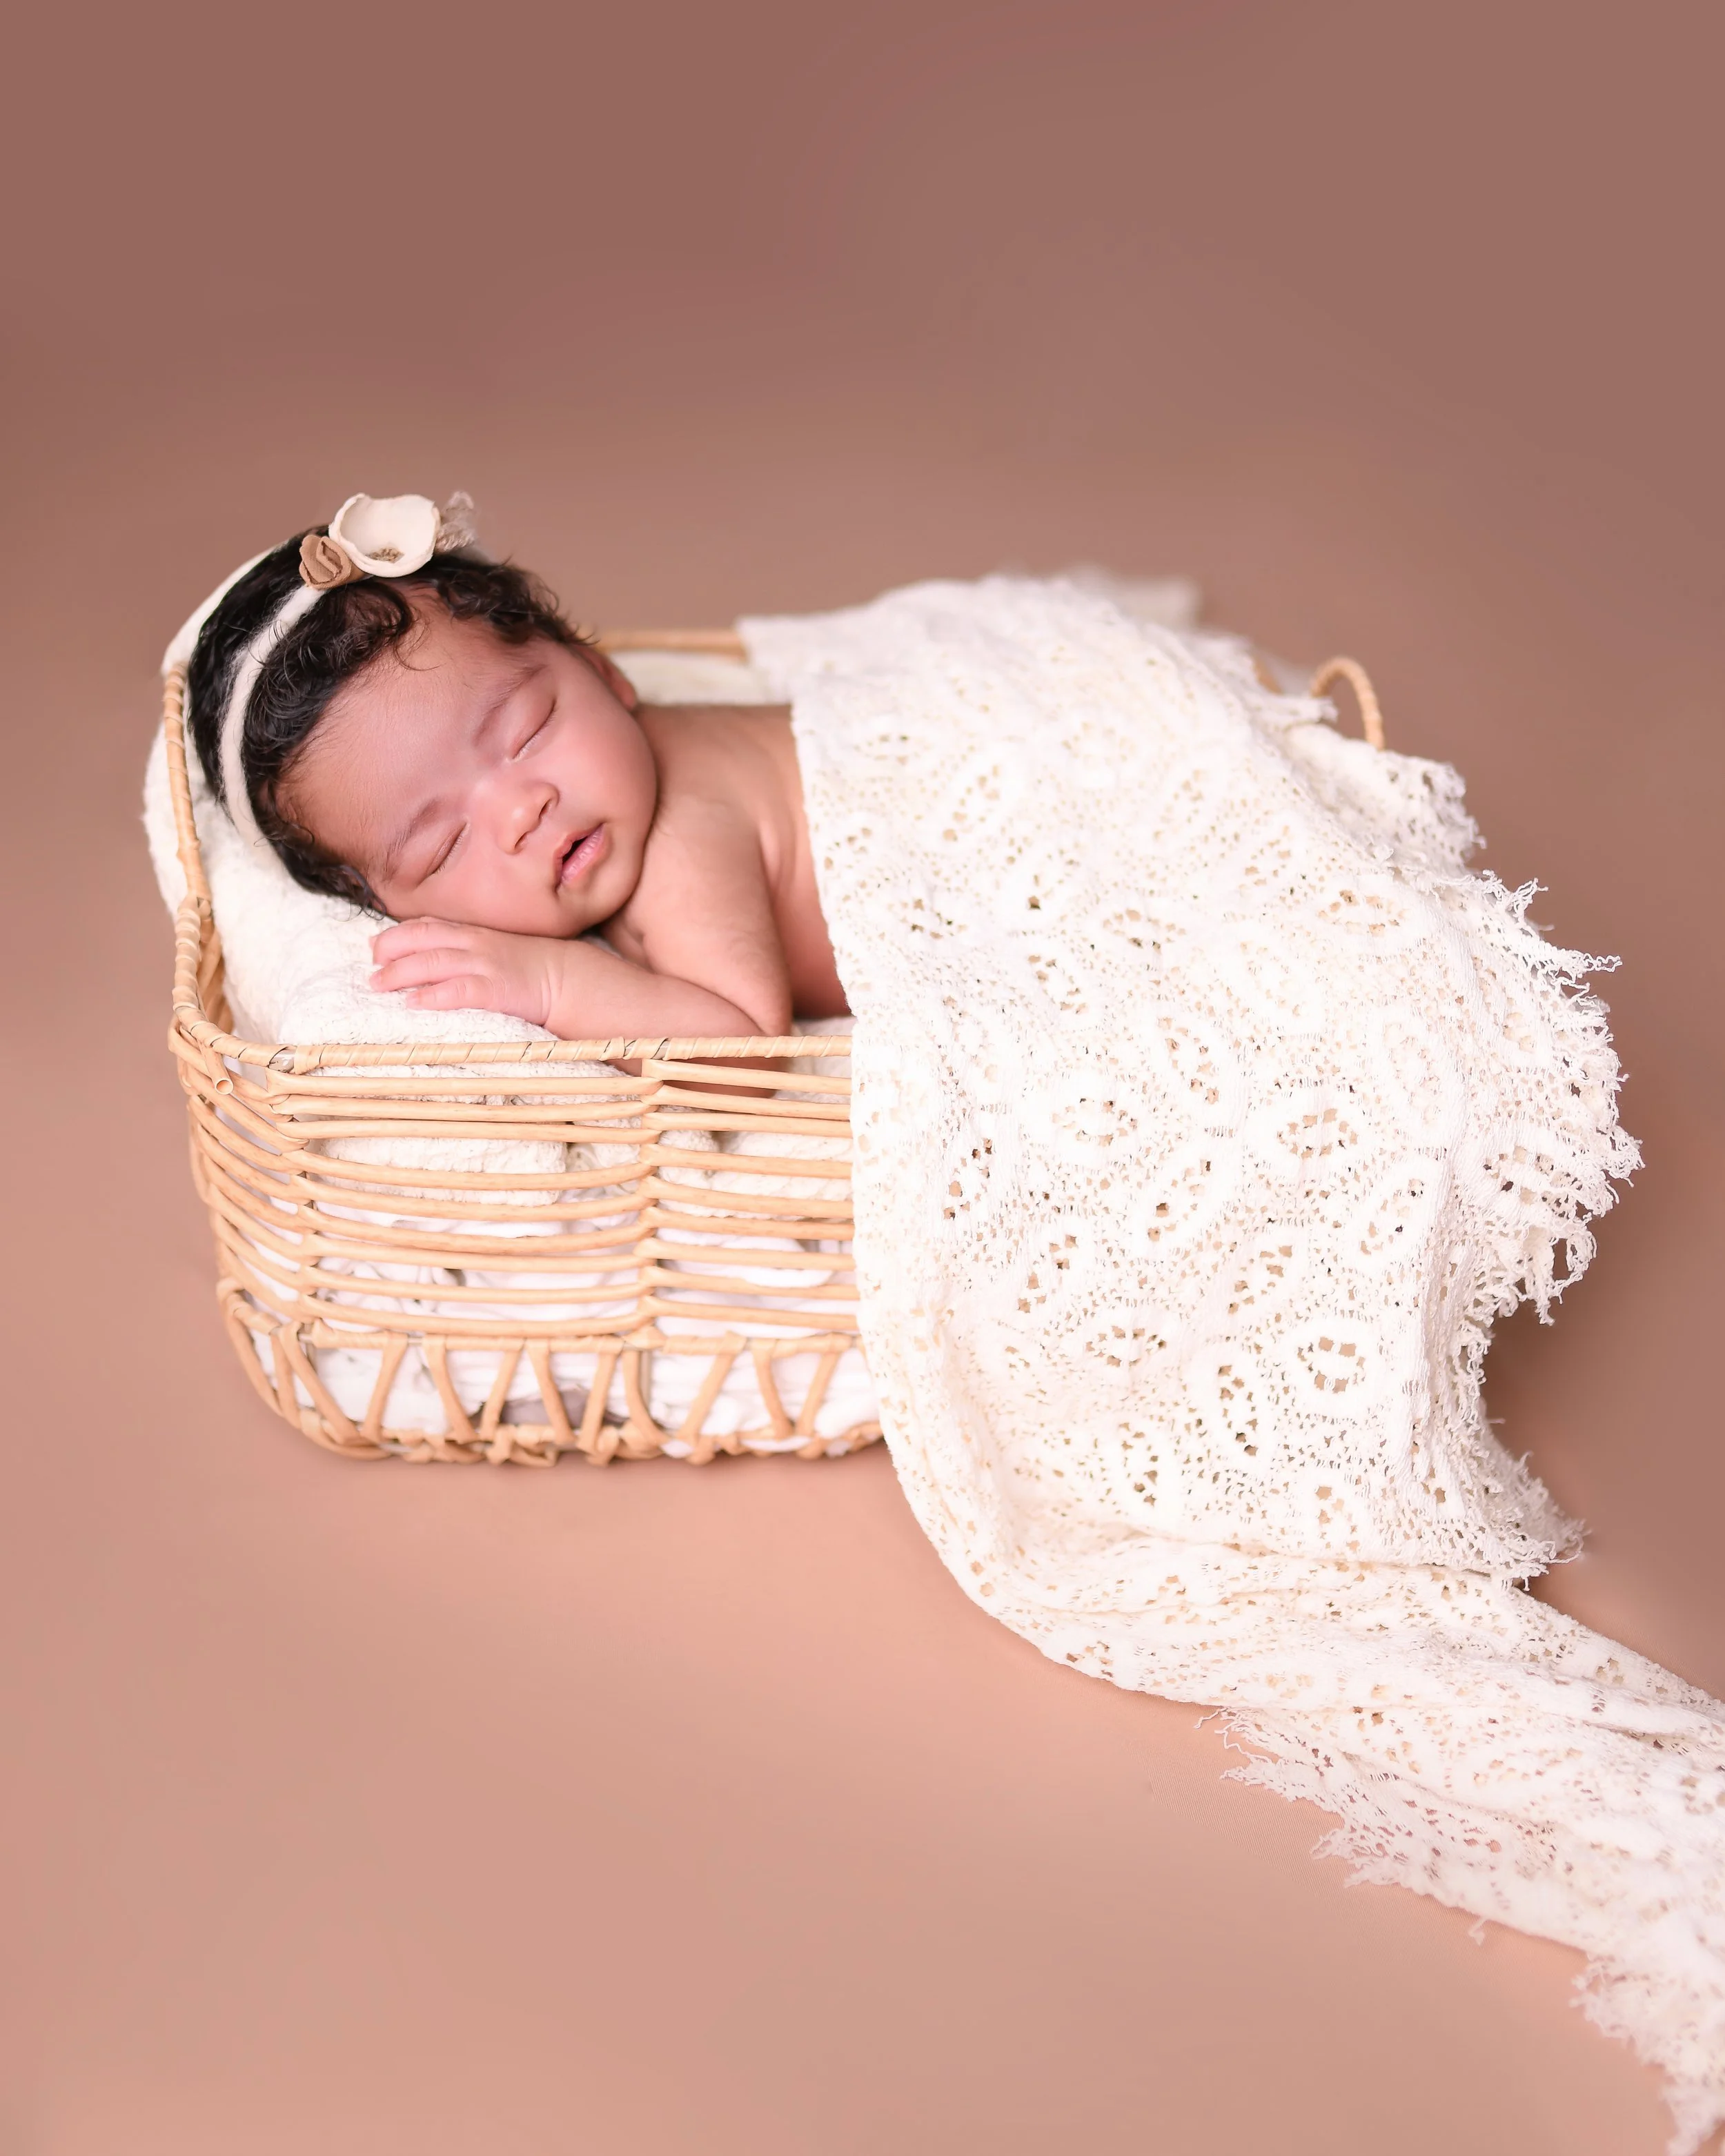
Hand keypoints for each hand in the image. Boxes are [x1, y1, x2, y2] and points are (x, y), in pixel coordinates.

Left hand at [369, 918, 559, 1026]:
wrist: (568, 979)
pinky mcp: (495, 989)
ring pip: (432, 962)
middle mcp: (474, 943)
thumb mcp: (495, 948)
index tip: (374, 946)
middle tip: (370, 966)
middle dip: (390, 949)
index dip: (396, 934)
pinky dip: (432, 995)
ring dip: (400, 972)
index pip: (427, 925)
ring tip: (377, 984)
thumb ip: (464, 948)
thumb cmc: (530, 967)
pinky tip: (412, 1003)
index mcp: (473, 933)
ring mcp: (484, 964)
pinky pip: (458, 990)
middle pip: (421, 939)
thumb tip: (427, 957)